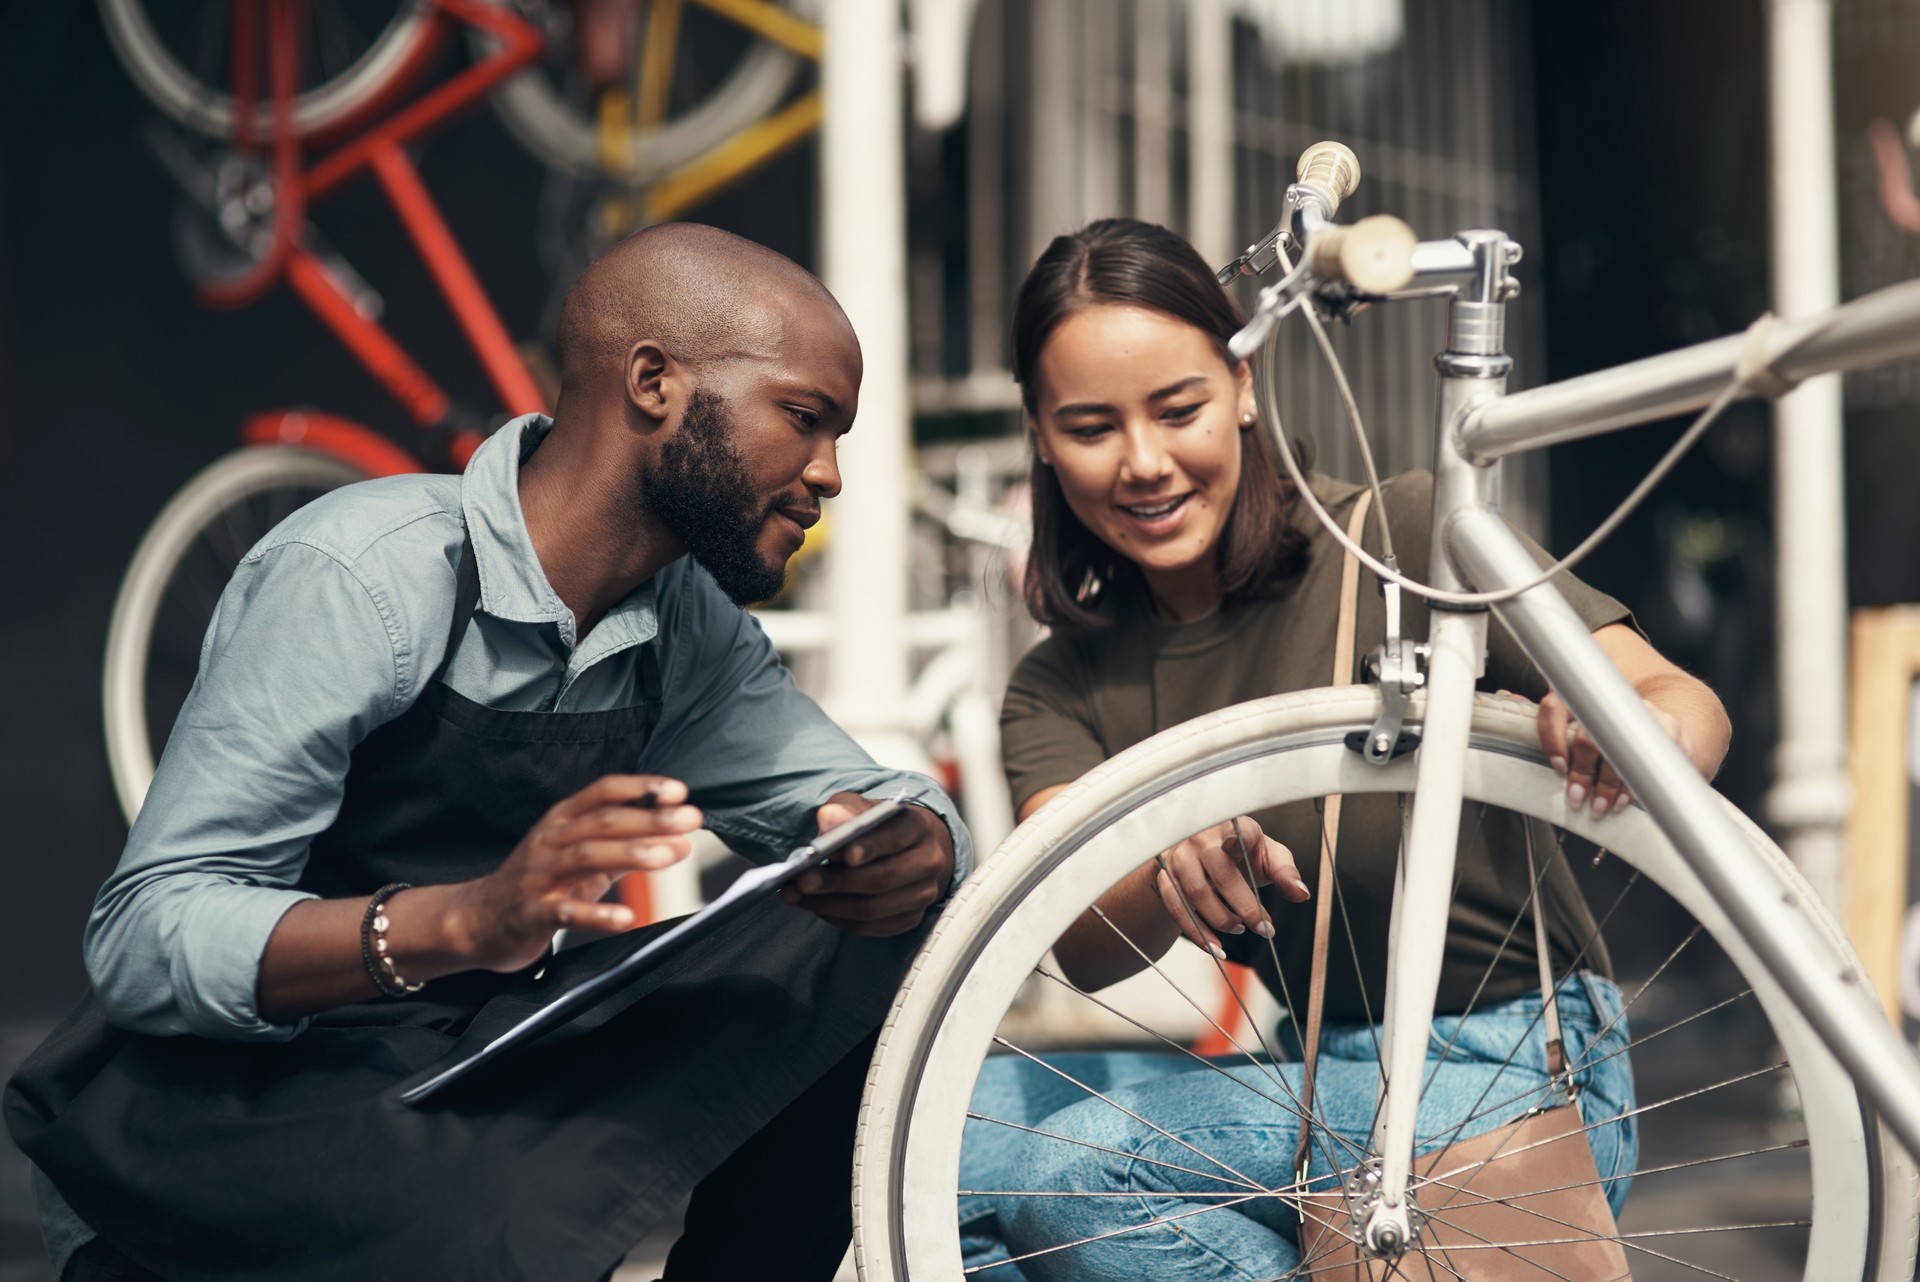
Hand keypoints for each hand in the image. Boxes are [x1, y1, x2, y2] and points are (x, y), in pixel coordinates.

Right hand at [446, 774, 701, 971]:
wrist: (478, 920)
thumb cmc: (541, 883)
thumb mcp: (582, 856)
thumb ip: (626, 846)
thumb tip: (680, 839)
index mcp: (562, 819)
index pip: (604, 791)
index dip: (642, 788)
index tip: (680, 791)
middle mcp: (550, 840)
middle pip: (604, 821)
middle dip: (651, 818)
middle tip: (690, 819)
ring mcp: (539, 875)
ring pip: (587, 856)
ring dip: (632, 852)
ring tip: (669, 855)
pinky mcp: (532, 912)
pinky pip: (567, 911)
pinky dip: (598, 915)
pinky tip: (627, 918)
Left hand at [779, 792, 954, 935]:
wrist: (911, 848)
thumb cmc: (880, 825)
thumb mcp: (862, 806)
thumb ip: (845, 809)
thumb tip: (828, 819)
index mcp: (919, 826)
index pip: (895, 837)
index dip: (870, 847)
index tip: (842, 853)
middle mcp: (929, 862)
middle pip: (881, 878)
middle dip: (837, 882)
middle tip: (802, 880)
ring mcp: (923, 894)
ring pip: (873, 909)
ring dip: (829, 904)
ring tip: (796, 894)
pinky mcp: (910, 918)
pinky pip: (870, 927)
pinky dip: (838, 918)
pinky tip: (815, 906)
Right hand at [1151, 817, 1307, 959]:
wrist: (1200, 853)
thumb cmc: (1242, 854)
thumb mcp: (1268, 856)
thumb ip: (1286, 873)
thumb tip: (1301, 894)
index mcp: (1231, 826)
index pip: (1235, 832)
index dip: (1234, 839)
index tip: (1234, 845)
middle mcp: (1200, 837)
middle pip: (1221, 874)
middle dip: (1245, 907)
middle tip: (1265, 929)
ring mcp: (1179, 857)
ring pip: (1195, 893)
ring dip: (1220, 920)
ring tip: (1239, 930)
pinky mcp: (1165, 876)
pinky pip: (1176, 907)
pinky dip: (1195, 932)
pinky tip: (1214, 948)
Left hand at [1536, 690, 1684, 817]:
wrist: (1655, 726)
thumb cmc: (1605, 727)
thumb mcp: (1575, 716)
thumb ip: (1549, 715)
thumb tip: (1507, 697)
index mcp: (1579, 695)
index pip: (1555, 707)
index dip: (1552, 739)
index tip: (1557, 767)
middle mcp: (1609, 699)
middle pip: (1590, 735)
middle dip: (1582, 772)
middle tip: (1577, 798)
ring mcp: (1639, 712)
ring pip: (1620, 749)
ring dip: (1607, 784)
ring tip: (1599, 807)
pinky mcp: (1666, 727)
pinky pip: (1650, 757)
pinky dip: (1635, 783)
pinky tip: (1625, 798)